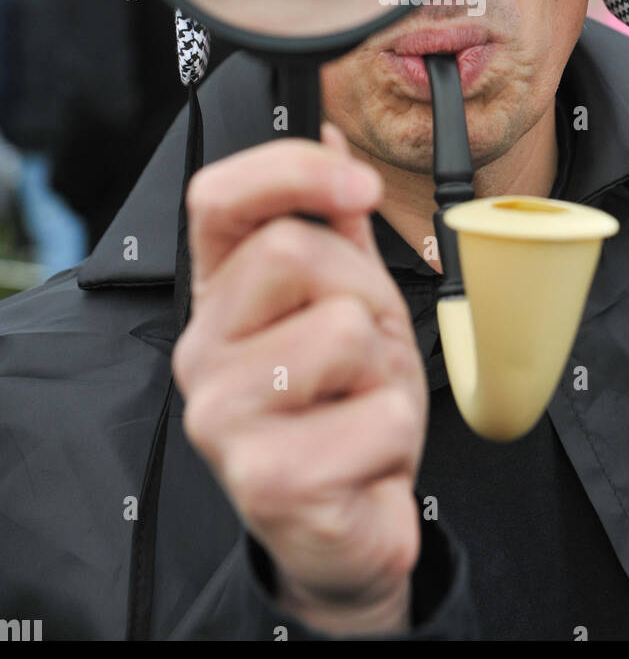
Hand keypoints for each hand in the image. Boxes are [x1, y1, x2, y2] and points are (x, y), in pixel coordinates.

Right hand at [172, 123, 428, 635]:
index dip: (290, 169)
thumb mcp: (348, 303)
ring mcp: (224, 419)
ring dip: (386, 370)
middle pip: (294, 250)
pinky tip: (365, 461)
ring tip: (361, 406)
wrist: (344, 527)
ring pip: (345, 330)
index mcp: (217, 296)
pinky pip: (379, 414)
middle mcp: (200, 351)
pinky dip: (398, 436)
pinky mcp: (268, 482)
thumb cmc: (343, 407)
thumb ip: (336, 224)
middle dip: (363, 290)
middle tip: (366, 347)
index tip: (359, 185)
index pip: (216, 198)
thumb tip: (329, 131)